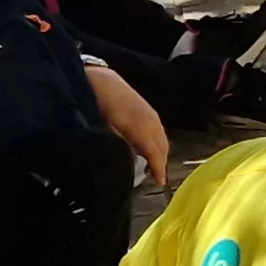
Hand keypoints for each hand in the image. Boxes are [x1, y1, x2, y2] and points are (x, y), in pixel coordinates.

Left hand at [87, 64, 170, 187]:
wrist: (103, 82)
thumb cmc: (102, 108)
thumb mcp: (108, 130)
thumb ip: (120, 147)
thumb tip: (127, 162)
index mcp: (143, 129)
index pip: (155, 153)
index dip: (159, 169)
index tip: (160, 183)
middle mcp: (152, 123)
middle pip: (163, 147)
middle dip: (162, 163)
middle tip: (159, 178)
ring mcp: (152, 116)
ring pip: (163, 139)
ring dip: (161, 153)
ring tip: (156, 166)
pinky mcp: (150, 112)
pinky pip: (159, 132)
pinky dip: (158, 143)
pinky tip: (150, 148)